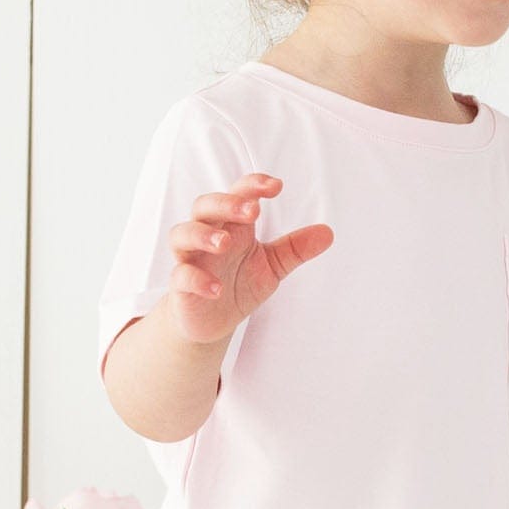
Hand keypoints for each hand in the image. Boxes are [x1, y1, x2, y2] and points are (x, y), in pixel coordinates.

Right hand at [161, 172, 332, 349]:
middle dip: (227, 204)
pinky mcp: (181, 287)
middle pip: (205, 206)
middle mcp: (208, 236)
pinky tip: (216, 289)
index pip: (238, 194)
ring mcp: (191, 259)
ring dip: (202, 234)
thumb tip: (328, 232)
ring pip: (182, 233)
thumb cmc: (238, 283)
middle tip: (253, 212)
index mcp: (232, 226)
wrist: (212, 321)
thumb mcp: (273, 266)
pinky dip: (196, 279)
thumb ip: (295, 249)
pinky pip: (181, 276)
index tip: (277, 186)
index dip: (253, 186)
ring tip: (225, 243)